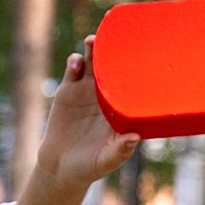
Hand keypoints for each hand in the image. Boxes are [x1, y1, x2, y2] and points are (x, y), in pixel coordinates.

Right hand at [10, 36, 135, 204]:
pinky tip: (76, 62)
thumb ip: (119, 151)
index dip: (138, 66)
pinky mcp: (68, 91)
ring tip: (92, 42)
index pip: (133, 82)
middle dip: (114, 49)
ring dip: (94, 50)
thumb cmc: (90, 167)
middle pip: (113, 66)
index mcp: (121, 108)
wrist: (60, 168)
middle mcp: (107, 96)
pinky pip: (73, 71)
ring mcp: (87, 91)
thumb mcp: (106, 161)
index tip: (144, 52)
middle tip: (116, 35)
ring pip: (93, 63)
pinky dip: (75, 63)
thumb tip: (135, 138)